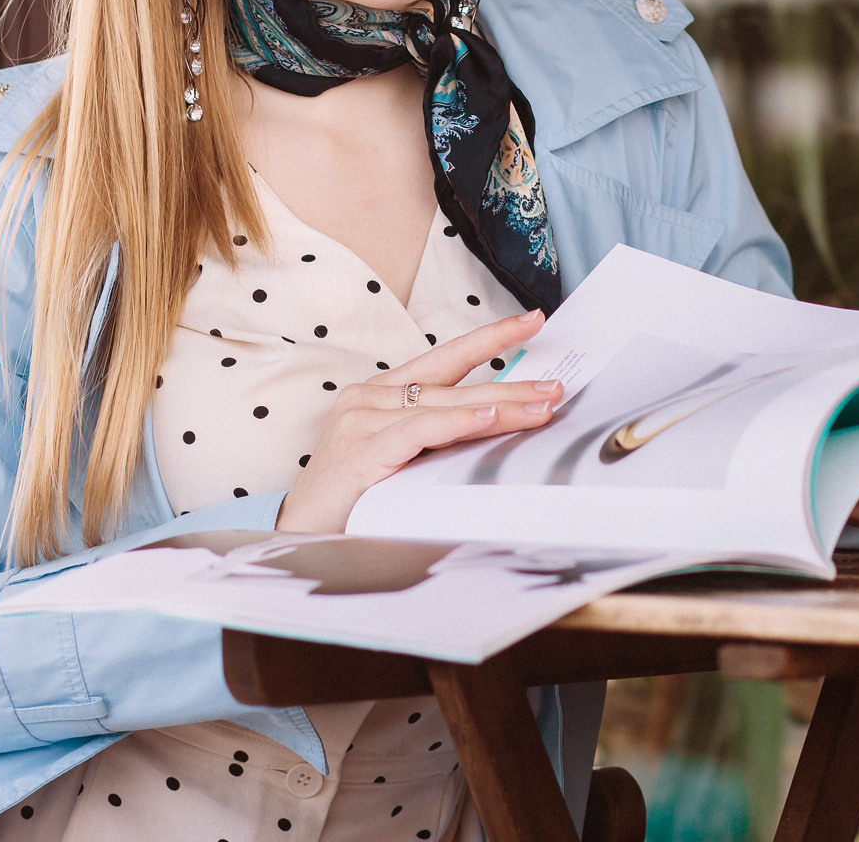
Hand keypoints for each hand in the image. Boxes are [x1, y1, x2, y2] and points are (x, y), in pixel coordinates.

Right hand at [276, 310, 562, 532]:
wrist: (302, 536)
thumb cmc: (353, 502)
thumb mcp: (406, 460)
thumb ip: (440, 439)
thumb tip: (502, 426)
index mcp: (381, 396)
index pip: (446, 359)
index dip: (489, 339)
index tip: (531, 322)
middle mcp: (370, 397)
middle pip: (455, 385)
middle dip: (511, 384)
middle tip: (556, 386)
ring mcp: (363, 417)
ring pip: (446, 405)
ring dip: (501, 407)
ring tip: (542, 406)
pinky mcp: (363, 445)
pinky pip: (422, 429)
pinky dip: (459, 422)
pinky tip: (490, 417)